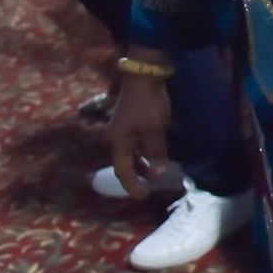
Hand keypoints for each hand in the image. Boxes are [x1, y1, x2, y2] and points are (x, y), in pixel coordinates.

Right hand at [108, 74, 171, 200]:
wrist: (143, 75)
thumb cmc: (148, 104)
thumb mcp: (155, 130)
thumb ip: (155, 152)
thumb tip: (156, 175)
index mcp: (118, 142)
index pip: (122, 171)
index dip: (132, 185)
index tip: (142, 197)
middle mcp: (116, 137)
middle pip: (123, 163)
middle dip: (135, 176)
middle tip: (147, 188)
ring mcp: (122, 127)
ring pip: (129, 153)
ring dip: (140, 164)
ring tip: (153, 173)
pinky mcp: (130, 120)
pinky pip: (134, 143)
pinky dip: (142, 152)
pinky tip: (153, 153)